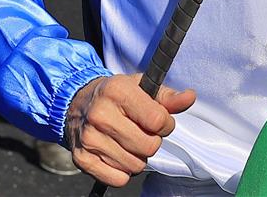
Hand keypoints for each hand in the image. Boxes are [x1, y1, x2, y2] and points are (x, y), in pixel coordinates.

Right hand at [64, 73, 196, 186]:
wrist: (76, 103)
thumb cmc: (114, 96)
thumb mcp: (141, 87)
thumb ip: (168, 97)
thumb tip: (189, 97)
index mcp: (117, 91)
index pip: (158, 120)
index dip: (165, 124)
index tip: (159, 122)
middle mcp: (101, 115)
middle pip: (149, 147)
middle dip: (152, 142)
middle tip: (143, 132)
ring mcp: (90, 139)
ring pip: (135, 165)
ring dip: (138, 157)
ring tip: (128, 141)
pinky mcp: (83, 159)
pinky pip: (118, 179)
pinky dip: (123, 171)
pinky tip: (117, 153)